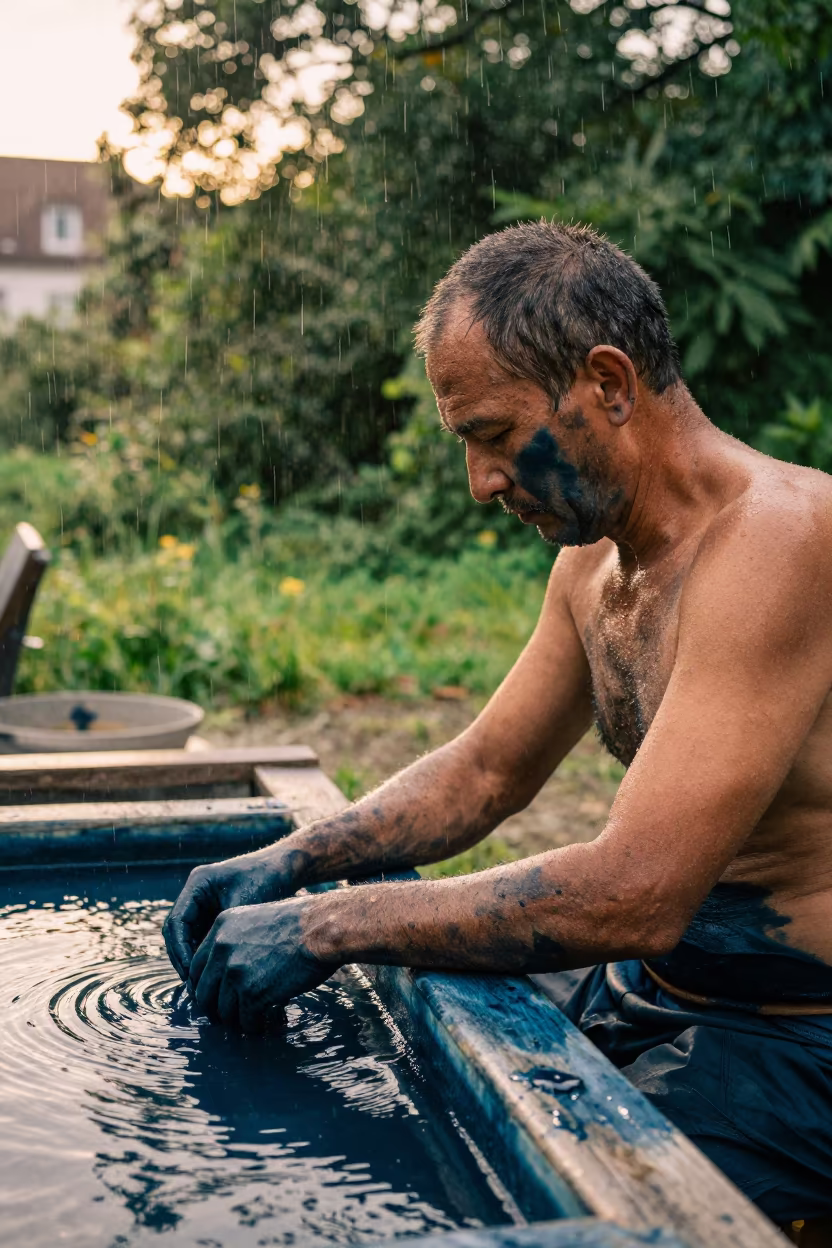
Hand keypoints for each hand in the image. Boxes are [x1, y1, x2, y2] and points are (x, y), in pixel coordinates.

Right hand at [163, 844, 304, 979]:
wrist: (284, 869)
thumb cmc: (266, 881)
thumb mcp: (243, 907)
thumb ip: (223, 932)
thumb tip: (208, 967)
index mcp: (198, 883)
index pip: (176, 921)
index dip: (180, 949)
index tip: (190, 971)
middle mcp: (195, 893)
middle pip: (176, 931)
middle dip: (182, 958)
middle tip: (192, 983)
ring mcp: (203, 903)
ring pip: (186, 937)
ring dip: (191, 959)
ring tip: (200, 983)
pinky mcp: (212, 913)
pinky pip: (200, 937)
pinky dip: (203, 955)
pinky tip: (212, 974)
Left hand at [187, 896, 334, 1030]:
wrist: (322, 927)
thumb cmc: (302, 922)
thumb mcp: (258, 920)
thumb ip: (238, 941)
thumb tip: (232, 970)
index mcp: (221, 927)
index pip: (196, 967)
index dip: (204, 986)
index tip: (214, 997)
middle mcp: (221, 949)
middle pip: (204, 993)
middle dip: (215, 1009)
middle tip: (228, 1018)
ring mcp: (235, 972)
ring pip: (224, 1011)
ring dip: (238, 1020)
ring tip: (253, 1021)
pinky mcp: (252, 993)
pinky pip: (246, 1021)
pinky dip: (256, 1027)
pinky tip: (268, 1024)